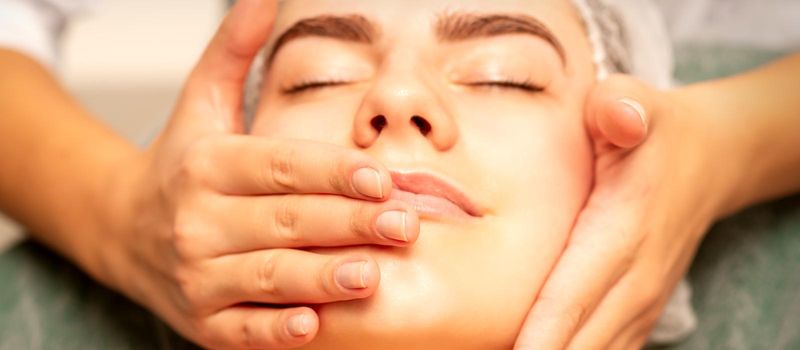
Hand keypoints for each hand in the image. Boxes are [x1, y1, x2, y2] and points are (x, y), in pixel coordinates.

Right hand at [93, 1, 418, 347]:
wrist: (123, 229)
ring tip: (371, 273)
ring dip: (319, 276)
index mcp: (207, 165)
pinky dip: (275, 329)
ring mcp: (196, 274)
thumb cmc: (182, 165)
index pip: (278, 167)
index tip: (380, 177)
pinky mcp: (201, 320)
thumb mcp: (202, 103)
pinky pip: (241, 328)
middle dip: (346, 223)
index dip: (330, 172)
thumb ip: (234, 51)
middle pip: (283, 220)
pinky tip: (312, 326)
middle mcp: (198, 221)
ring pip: (267, 275)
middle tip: (403, 224)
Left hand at [514, 75, 740, 348]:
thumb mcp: (637, 104)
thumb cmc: (656, 131)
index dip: (541, 333)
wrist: (711, 159)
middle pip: (581, 341)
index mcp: (623, 230)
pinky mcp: (640, 312)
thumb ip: (620, 107)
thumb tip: (619, 117)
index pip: (573, 295)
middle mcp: (636, 279)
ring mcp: (642, 303)